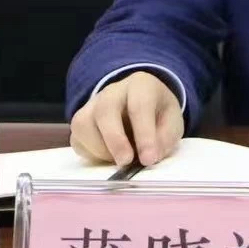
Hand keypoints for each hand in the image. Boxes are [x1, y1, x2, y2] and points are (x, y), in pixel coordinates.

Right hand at [70, 71, 184, 167]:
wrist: (140, 104)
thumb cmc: (157, 113)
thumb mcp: (171, 121)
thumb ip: (165, 137)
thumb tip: (150, 157)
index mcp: (141, 85)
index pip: (139, 106)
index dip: (144, 135)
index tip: (149, 159)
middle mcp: (112, 91)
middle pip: (105, 110)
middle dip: (115, 140)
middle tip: (126, 162)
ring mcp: (92, 105)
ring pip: (84, 124)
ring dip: (101, 149)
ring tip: (121, 159)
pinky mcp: (80, 122)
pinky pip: (77, 139)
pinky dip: (91, 154)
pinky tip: (108, 156)